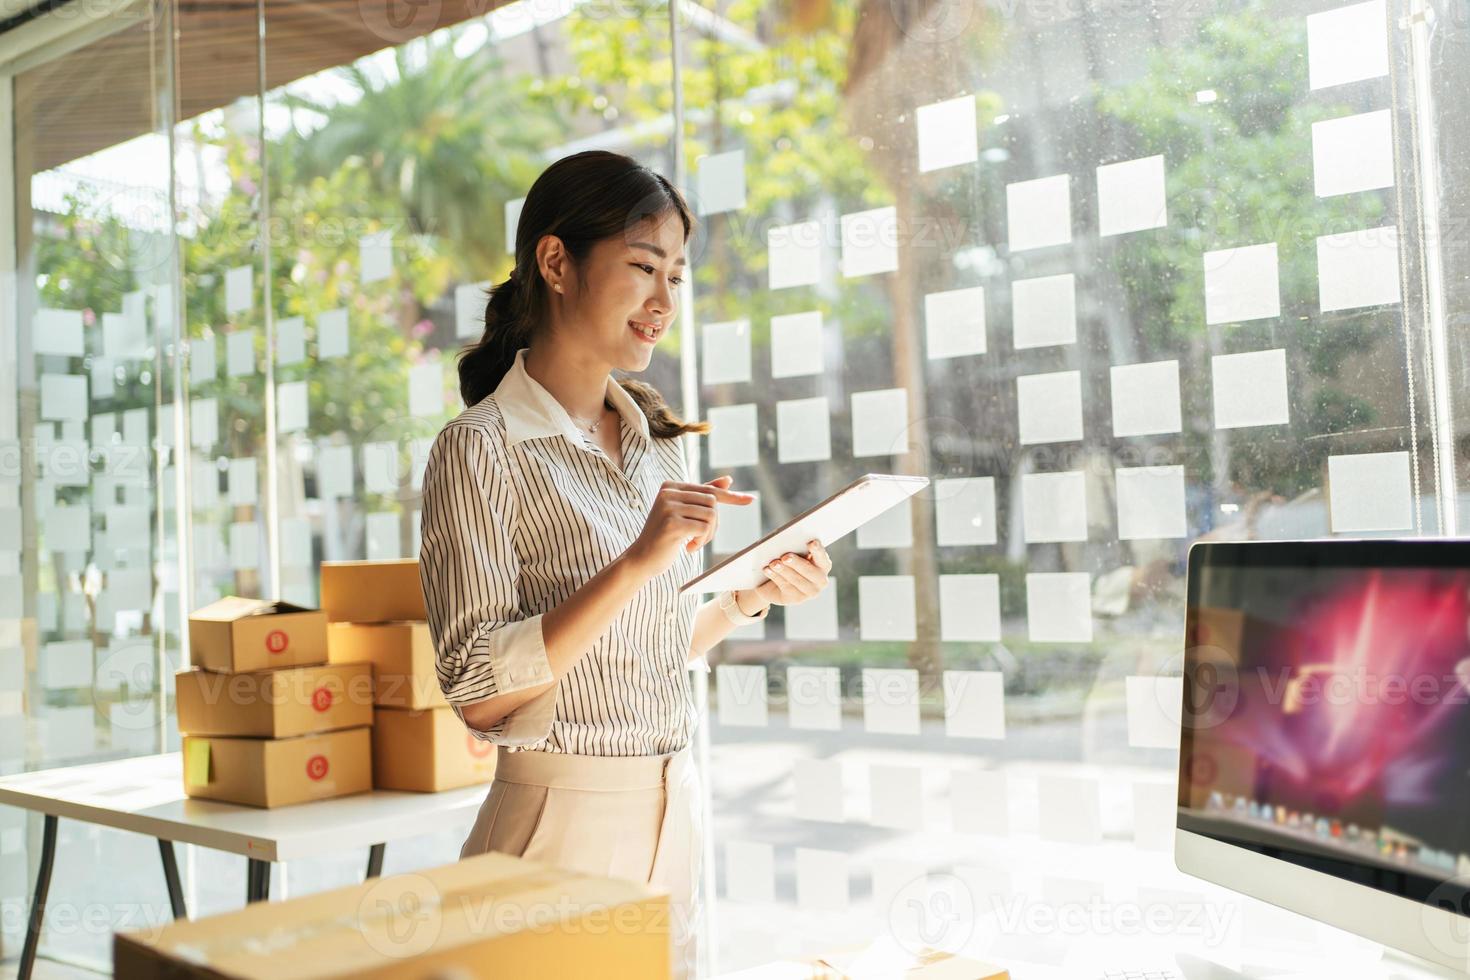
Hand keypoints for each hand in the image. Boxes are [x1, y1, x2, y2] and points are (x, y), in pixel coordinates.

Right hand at [625, 475, 752, 578]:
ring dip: (707, 535)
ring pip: (711, 515)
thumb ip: (702, 496)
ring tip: (693, 543)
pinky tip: (688, 548)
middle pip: (712, 502)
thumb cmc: (664, 536)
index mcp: (670, 486)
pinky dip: (701, 541)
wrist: (641, 558)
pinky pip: (704, 528)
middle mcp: (668, 492)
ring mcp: (669, 506)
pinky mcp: (672, 523)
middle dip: (713, 524)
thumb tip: (728, 479)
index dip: (731, 497)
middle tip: (700, 538)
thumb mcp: (683, 513)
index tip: (750, 499)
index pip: (708, 490)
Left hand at [740, 539, 831, 611]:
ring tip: (773, 563)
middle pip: (810, 572)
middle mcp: (820, 580)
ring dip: (784, 570)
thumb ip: (796, 549)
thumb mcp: (794, 554)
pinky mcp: (796, 599)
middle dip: (797, 563)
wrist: (774, 582)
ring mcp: (809, 592)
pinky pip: (785, 586)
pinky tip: (767, 569)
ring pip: (796, 580)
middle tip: (785, 556)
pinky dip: (775, 577)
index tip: (811, 542)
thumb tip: (786, 544)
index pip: (823, 558)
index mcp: (823, 565)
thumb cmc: (789, 562)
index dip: (818, 550)